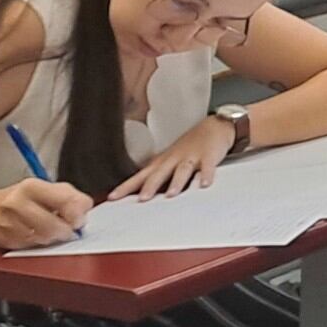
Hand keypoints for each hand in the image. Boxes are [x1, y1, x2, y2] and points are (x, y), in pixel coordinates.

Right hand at [0, 178, 92, 247]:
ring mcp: (9, 223)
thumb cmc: (20, 198)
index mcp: (32, 186)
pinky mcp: (5, 240)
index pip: (65, 200)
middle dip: (66, 230)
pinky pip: (31, 247)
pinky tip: (39, 236)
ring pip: (43, 239)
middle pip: (53, 225)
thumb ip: (68, 195)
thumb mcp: (44, 188)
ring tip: (54, 232)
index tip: (81, 219)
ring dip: (54, 238)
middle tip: (70, 230)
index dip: (78, 213)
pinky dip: (40, 244)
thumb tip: (86, 208)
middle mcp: (18, 203)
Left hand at [110, 115, 237, 200]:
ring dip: (176, 182)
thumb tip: (136, 194)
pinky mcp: (209, 156)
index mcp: (161, 162)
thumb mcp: (168, 159)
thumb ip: (155, 175)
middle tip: (142, 200)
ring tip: (171, 195)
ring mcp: (191, 157)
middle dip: (150, 186)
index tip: (112, 198)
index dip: (126, 187)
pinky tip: (204, 184)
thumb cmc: (188, 147)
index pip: (140, 176)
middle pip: (159, 173)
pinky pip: (207, 166)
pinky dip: (206, 175)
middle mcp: (173, 159)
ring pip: (182, 170)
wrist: (214, 126)